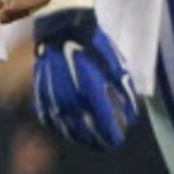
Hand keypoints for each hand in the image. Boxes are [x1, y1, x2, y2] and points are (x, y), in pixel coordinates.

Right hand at [32, 0, 139, 148]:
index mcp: (92, 91)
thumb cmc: (95, 46)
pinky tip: (68, 130)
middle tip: (105, 144)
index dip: (111, 135)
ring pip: (66, 129)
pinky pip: (50, 120)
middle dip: (97, 140)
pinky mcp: (42, 95)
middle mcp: (72, 99)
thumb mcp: (116, 66)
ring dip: (79, 137)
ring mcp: (54, 98)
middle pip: (85, 131)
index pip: (104, 124)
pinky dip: (60, 128)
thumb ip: (124, 92)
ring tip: (89, 140)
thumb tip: (131, 116)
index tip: (116, 139)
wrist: (63, 29)